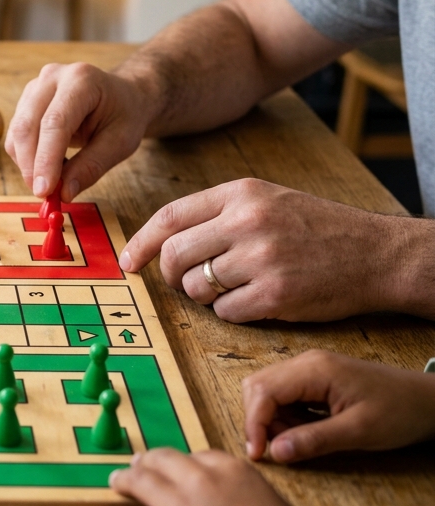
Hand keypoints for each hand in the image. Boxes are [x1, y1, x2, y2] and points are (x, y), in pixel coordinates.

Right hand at [4, 62, 156, 199]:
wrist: (122, 96)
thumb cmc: (124, 115)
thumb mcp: (120, 143)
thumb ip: (91, 167)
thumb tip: (64, 193)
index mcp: (81, 80)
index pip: (54, 123)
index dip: (46, 160)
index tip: (44, 191)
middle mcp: (52, 77)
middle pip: (27, 126)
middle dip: (31, 166)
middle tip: (45, 195)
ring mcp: (35, 87)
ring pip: (17, 133)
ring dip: (28, 164)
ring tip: (55, 178)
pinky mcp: (26, 101)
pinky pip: (15, 136)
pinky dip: (27, 158)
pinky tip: (50, 164)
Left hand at [120, 178, 406, 322]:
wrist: (376, 253)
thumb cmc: (316, 228)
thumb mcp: (267, 200)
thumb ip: (217, 214)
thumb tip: (160, 242)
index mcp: (242, 193)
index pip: (170, 217)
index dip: (141, 243)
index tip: (129, 263)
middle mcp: (248, 221)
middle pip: (174, 255)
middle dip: (170, 275)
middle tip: (185, 282)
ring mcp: (261, 258)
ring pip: (196, 286)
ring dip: (205, 294)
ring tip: (236, 285)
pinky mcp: (274, 294)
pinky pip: (225, 311)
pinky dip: (232, 312)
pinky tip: (257, 300)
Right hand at [243, 349, 434, 462]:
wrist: (429, 401)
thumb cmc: (401, 412)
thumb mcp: (360, 432)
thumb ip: (315, 440)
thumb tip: (274, 452)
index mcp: (315, 370)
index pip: (263, 392)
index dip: (253, 424)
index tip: (258, 454)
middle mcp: (306, 363)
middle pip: (258, 388)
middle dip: (260, 421)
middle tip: (278, 449)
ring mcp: (310, 369)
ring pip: (268, 392)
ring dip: (273, 421)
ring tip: (300, 441)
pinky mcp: (314, 379)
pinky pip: (284, 396)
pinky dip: (286, 418)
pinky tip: (307, 431)